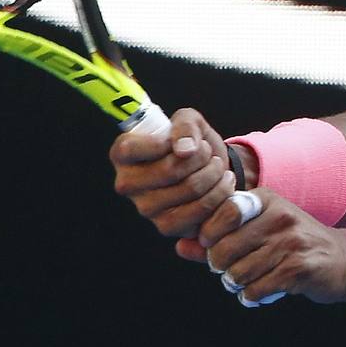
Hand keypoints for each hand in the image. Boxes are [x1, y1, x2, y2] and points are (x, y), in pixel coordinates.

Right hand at [111, 107, 236, 241]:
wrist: (210, 169)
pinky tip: (222, 183)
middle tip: (207, 151)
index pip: (130, 148)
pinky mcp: (167, 226)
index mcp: (123, 155)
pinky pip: (201, 211)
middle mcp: (127, 184)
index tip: (180, 141)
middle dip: (201, 156)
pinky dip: (220, 193)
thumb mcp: (189, 120)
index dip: (162, 142)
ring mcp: (146, 209)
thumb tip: (184, 150)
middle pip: (169, 170)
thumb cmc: (192, 142)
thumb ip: (185, 126)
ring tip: (217, 166)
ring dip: (214, 173)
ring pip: (190, 189)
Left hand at [176, 190, 345, 306]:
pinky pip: (257, 289)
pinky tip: (259, 292)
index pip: (224, 212)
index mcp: (267, 200)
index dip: (209, 234)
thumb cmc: (292, 244)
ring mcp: (291, 242)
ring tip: (246, 281)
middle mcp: (279, 216)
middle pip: (225, 248)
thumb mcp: (259, 231)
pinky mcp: (299, 268)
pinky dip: (252, 296)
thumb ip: (218, 238)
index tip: (212, 246)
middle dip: (219, 266)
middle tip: (228, 270)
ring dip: (236, 284)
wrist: (342, 260)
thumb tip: (180, 246)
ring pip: (239, 272)